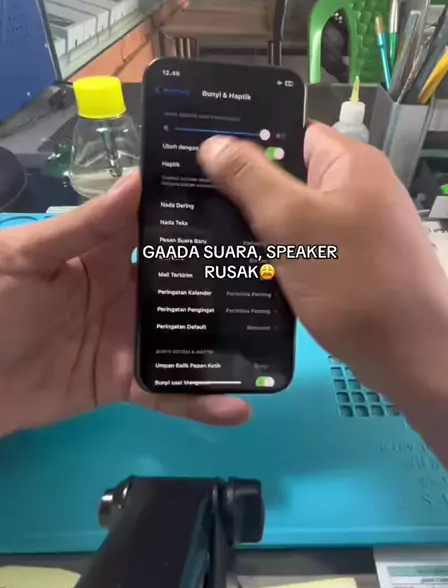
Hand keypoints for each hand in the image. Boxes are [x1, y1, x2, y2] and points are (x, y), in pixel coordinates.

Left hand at [0, 174, 249, 435]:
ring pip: (185, 335)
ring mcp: (127, 337)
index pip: (154, 223)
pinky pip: (166, 390)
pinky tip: (236, 406)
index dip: (191, 208)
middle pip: (182, 279)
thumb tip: (137, 181)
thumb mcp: (26, 257)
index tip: (242, 195)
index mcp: (100, 251)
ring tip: (275, 336)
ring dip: (225, 338)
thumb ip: (82, 226)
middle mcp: (124, 290)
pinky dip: (198, 400)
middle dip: (225, 272)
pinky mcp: (123, 381)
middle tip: (281, 267)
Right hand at [199, 123, 447, 400]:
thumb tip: (213, 143)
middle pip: (288, 176)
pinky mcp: (350, 266)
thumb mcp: (292, 223)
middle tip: (190, 199)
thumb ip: (250, 179)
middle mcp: (357, 190)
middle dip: (243, 189)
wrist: (410, 356)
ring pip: (293, 218)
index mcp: (350, 164)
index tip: (198, 153)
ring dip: (257, 228)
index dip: (246, 140)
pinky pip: (304, 249)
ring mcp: (356, 231)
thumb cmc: (352, 280)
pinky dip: (277, 257)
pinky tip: (240, 268)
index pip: (291, 133)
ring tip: (202, 233)